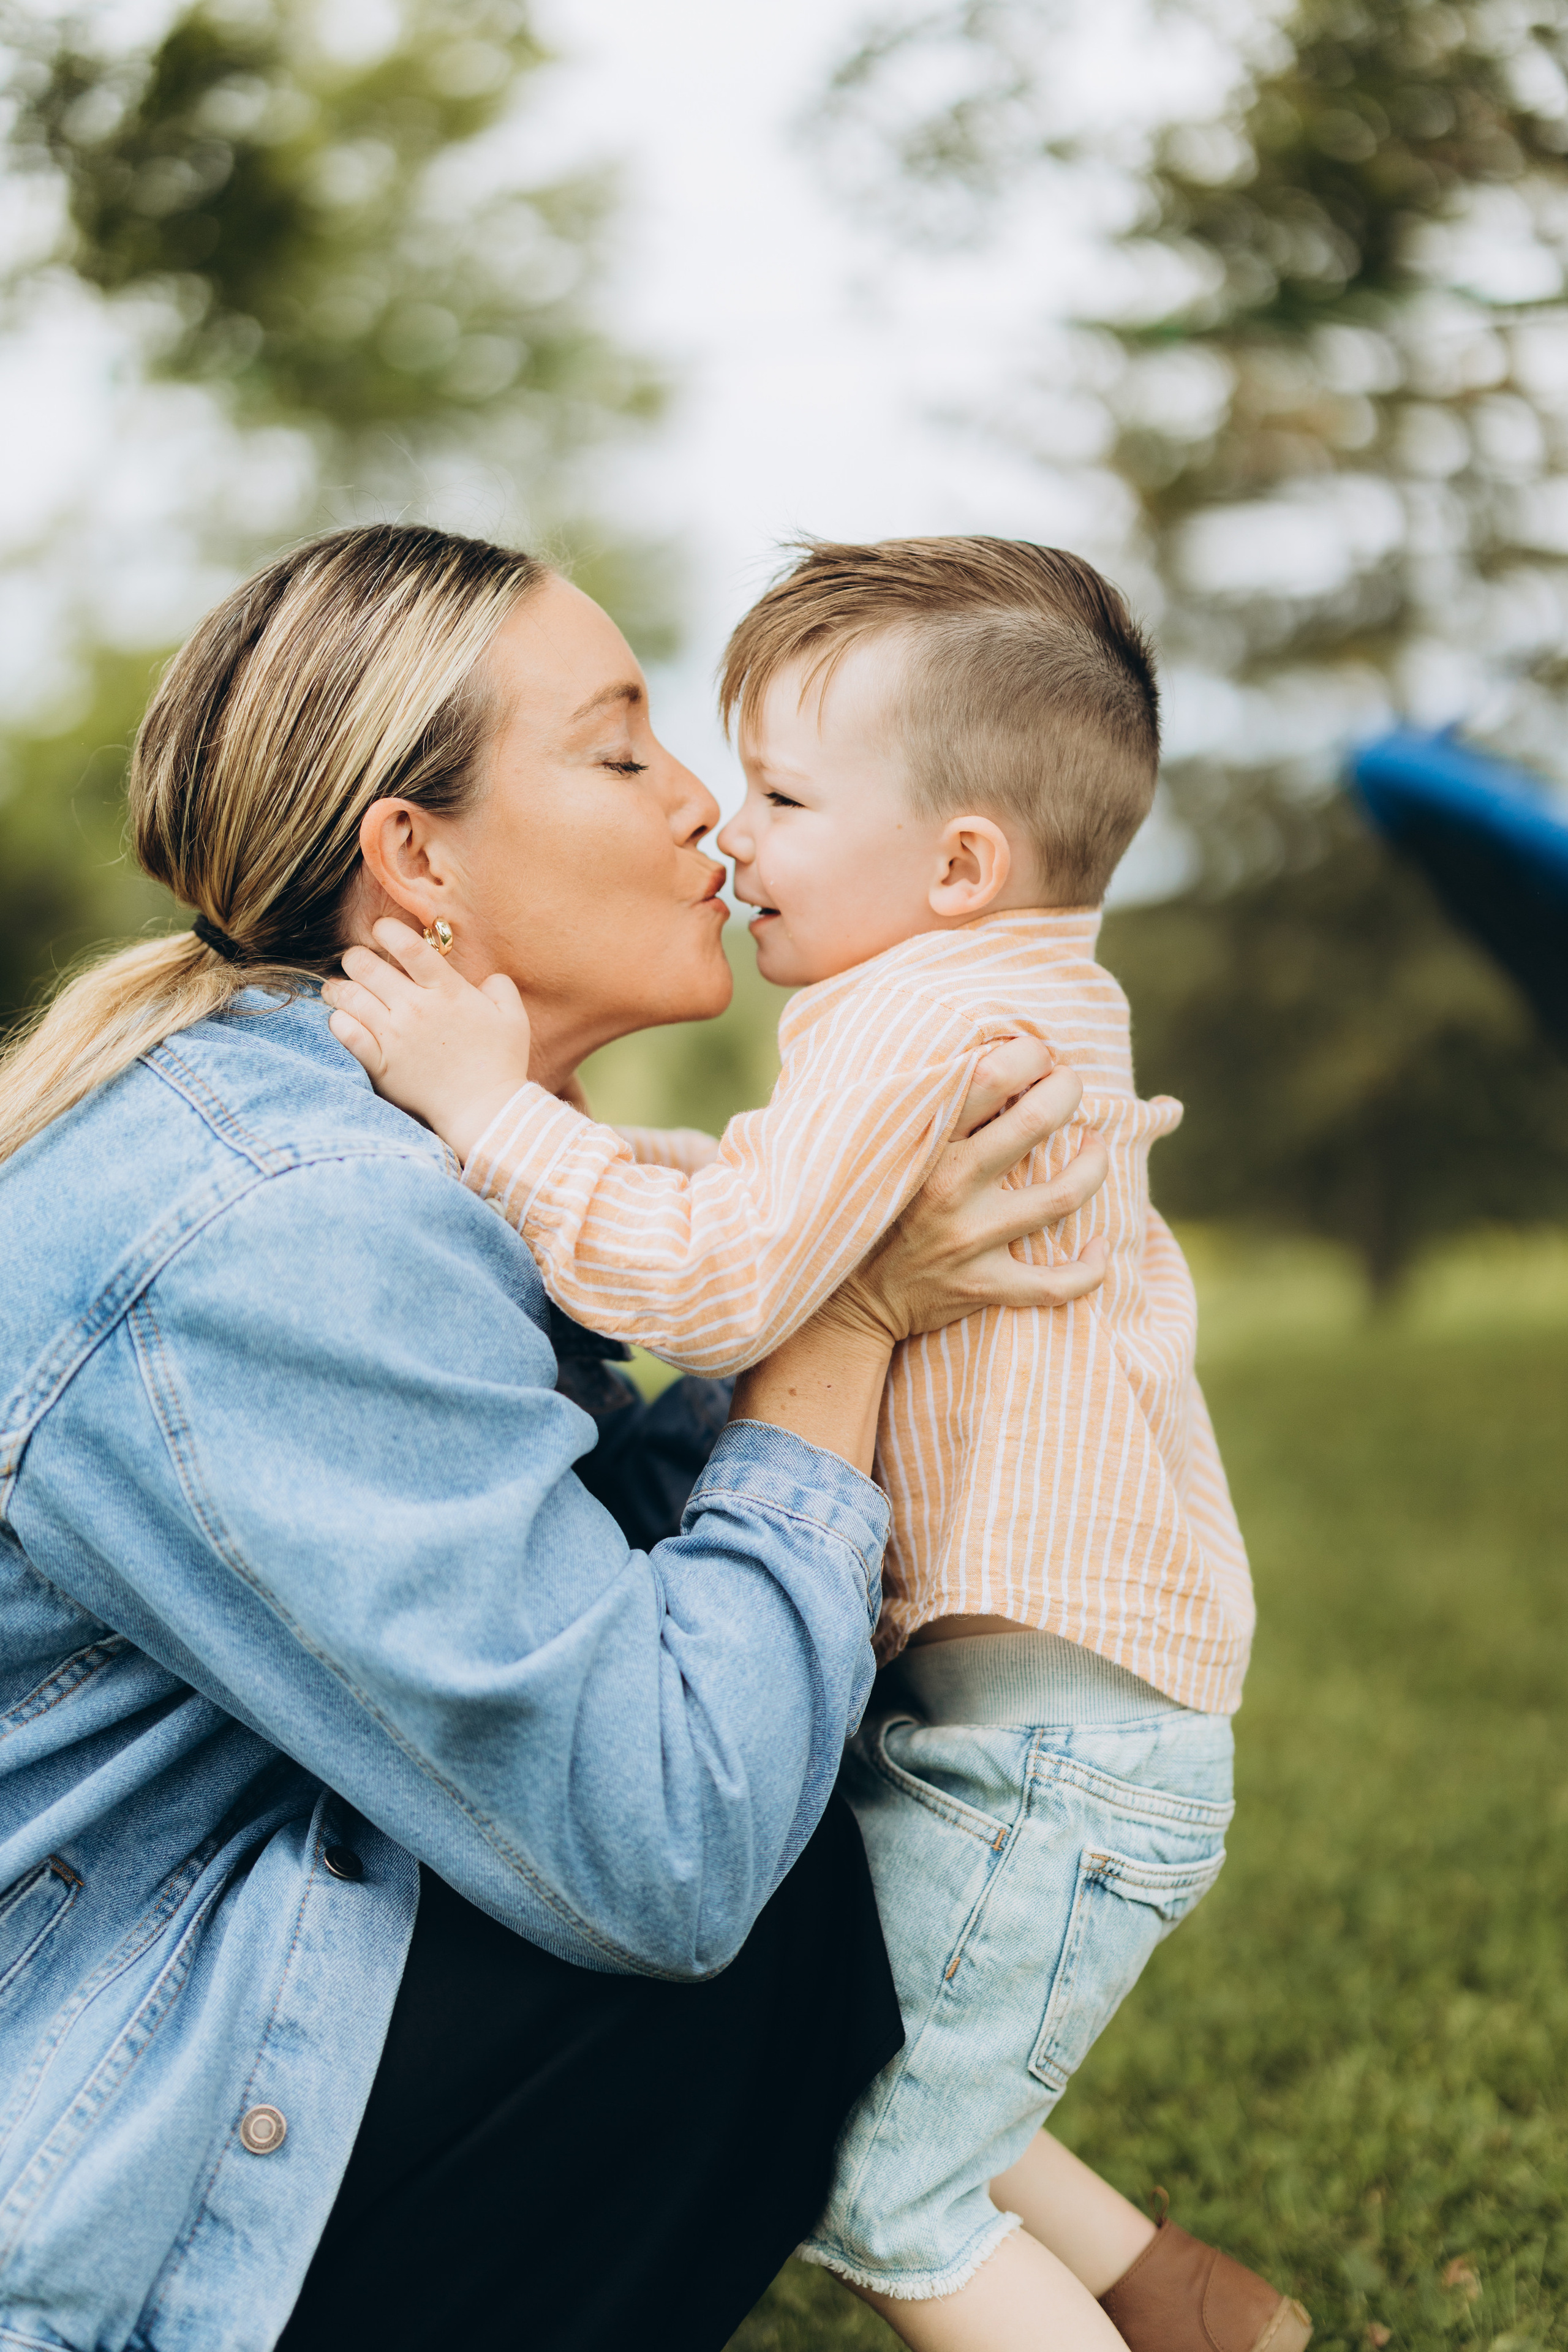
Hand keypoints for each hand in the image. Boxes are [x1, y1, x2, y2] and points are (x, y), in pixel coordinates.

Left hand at [322, 919, 533, 1161]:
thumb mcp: (513, 1018)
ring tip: (340, 988)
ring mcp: (394, 1036)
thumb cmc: (501, 1063)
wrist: (485, 1111)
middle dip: (356, 957)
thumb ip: (500, 988)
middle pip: (364, 964)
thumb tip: (487, 978)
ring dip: (339, 988)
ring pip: (348, 995)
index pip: (406, 944)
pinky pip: (344, 1032)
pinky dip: (338, 1021)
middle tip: (358, 963)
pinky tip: (343, 1019)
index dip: (386, 930)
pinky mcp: (380, 1064)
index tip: (381, 931)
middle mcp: (415, 1008)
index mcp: (447, 990)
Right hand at [826, 1036, 1108, 1348]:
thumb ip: (924, 1110)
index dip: (1027, 1056)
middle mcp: (949, 1186)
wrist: (847, 1301)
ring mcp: (969, 1239)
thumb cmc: (872, 1209)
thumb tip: (978, 1057)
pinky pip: (1056, 1284)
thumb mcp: (883, 1150)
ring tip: (1094, 1148)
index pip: (988, 1077)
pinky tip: (1097, 1246)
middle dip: (1067, 1091)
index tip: (1037, 1056)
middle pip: (1036, 1121)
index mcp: (922, 1144)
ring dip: (1093, 1166)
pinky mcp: (983, 1285)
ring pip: (1063, 1195)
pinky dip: (1089, 1269)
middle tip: (1071, 1086)